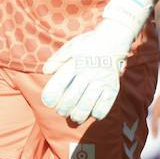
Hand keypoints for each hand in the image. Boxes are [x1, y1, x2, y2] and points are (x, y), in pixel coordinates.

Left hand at [42, 0, 151, 122]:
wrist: (114, 40)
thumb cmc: (88, 45)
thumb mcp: (71, 46)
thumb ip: (57, 59)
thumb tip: (45, 71)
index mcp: (75, 63)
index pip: (59, 84)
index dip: (51, 96)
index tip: (49, 102)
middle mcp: (88, 73)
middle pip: (71, 98)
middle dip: (63, 109)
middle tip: (62, 111)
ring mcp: (101, 81)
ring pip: (87, 105)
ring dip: (78, 115)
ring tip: (75, 117)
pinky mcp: (112, 87)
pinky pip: (104, 106)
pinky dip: (97, 113)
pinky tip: (93, 113)